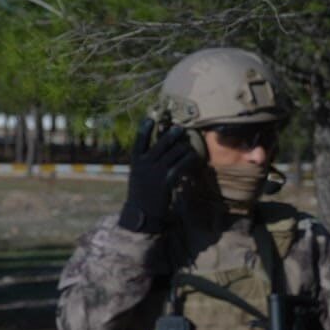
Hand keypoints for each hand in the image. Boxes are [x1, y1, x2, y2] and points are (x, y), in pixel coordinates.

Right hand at [117, 118, 201, 232]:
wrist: (142, 212)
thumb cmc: (142, 191)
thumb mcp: (138, 173)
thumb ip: (145, 160)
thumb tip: (158, 146)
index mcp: (136, 161)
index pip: (139, 141)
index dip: (144, 128)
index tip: (150, 117)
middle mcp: (145, 164)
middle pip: (160, 144)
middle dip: (171, 135)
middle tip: (180, 129)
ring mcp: (155, 172)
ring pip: (173, 153)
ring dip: (183, 148)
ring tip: (189, 146)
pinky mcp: (166, 181)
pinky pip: (180, 166)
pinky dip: (187, 160)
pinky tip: (193, 157)